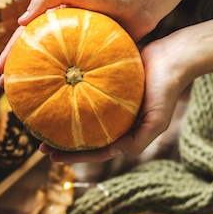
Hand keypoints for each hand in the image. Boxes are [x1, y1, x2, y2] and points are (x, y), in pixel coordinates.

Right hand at [0, 0, 165, 87]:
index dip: (10, 54)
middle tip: (7, 91)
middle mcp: (63, 37)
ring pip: (54, 71)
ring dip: (39, 85)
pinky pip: (77, 78)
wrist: (140, 2)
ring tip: (27, 102)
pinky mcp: (95, 61)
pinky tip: (58, 104)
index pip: (25, 39)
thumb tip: (20, 22)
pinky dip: (65, 90)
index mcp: (53, 21)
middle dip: (19, 74)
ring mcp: (78, 51)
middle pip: (35, 57)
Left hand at [37, 31, 192, 163]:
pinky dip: (71, 95)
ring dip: (63, 120)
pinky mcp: (109, 85)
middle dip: (62, 144)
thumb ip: (140, 140)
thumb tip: (115, 153)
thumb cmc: (167, 88)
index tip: (50, 156)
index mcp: (126, 134)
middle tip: (39, 144)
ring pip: (83, 116)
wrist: (173, 56)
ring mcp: (112, 104)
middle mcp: (117, 122)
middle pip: (85, 138)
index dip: (72, 157)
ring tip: (40, 121)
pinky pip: (86, 93)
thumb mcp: (157, 120)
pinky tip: (54, 92)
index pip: (95, 152)